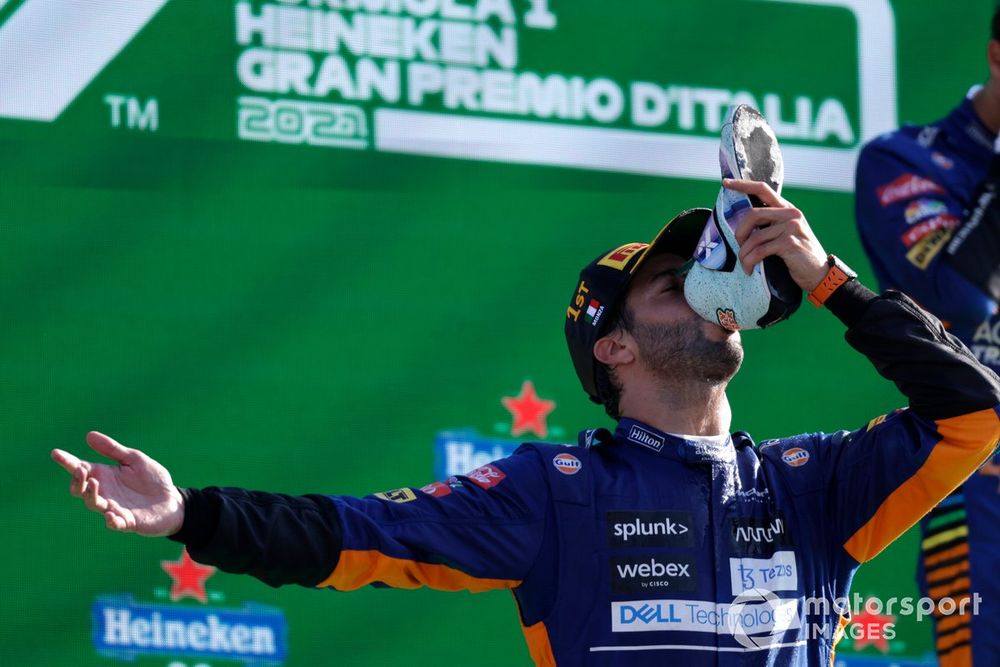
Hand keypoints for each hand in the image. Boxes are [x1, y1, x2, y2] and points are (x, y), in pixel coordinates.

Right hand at [51, 432, 184, 535]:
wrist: (172, 500)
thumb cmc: (153, 479)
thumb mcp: (134, 459)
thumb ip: (113, 450)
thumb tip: (89, 435)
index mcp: (105, 476)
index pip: (81, 469)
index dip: (67, 462)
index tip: (56, 453)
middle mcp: (105, 493)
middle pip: (80, 490)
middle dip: (77, 480)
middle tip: (80, 470)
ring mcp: (114, 508)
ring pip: (94, 504)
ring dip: (91, 495)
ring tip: (94, 483)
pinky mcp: (128, 521)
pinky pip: (115, 523)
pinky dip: (111, 520)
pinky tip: (110, 513)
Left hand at [724, 178, 829, 291]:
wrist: (819, 273)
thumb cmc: (797, 255)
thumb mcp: (786, 234)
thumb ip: (770, 224)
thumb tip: (743, 224)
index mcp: (787, 209)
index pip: (763, 189)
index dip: (742, 185)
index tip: (726, 182)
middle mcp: (790, 214)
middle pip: (752, 215)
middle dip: (740, 233)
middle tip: (740, 247)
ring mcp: (792, 227)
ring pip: (755, 237)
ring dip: (744, 253)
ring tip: (745, 263)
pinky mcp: (790, 242)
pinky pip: (760, 251)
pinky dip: (750, 261)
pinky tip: (749, 269)